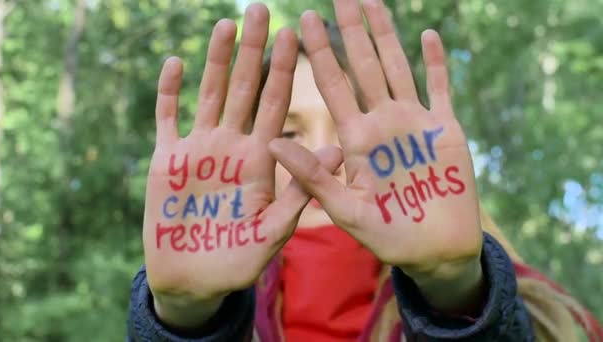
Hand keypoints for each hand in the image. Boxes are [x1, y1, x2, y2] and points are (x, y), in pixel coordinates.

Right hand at [143, 4, 341, 327]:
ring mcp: (199, 151)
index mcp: (261, 160)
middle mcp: (232, 147)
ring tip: (226, 24)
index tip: (295, 34)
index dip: (284, 70)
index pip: (275, 105)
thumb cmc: (238, 261)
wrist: (196, 281)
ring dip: (216, 60)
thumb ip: (302, 191)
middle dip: (252, 50)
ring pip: (209, 94)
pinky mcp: (167, 161)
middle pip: (244, 89)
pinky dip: (170, 93)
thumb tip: (338, 148)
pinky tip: (175, 64)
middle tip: (261, 9)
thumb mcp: (275, 230)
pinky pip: (167, 119)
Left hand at [269, 0, 482, 310]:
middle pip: (364, 67)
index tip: (303, 21)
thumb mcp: (345, 208)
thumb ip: (312, 177)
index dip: (320, 53)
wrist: (433, 250)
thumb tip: (273, 144)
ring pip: (398, 68)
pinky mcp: (446, 130)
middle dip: (351, 31)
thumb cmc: (386, 236)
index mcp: (354, 139)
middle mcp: (381, 123)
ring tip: (372, 2)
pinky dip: (436, 63)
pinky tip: (428, 35)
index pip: (333, 86)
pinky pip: (440, 89)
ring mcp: (414, 123)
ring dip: (387, 35)